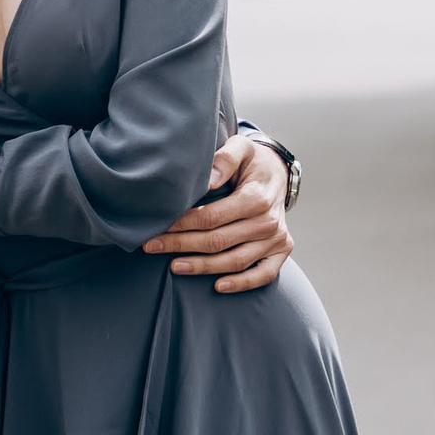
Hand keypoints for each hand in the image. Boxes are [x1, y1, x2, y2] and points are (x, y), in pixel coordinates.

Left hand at [146, 134, 290, 293]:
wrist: (279, 172)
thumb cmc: (251, 161)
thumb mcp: (240, 148)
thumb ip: (224, 159)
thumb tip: (208, 181)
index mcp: (257, 198)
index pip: (212, 218)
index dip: (183, 225)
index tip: (158, 227)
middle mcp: (268, 222)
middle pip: (218, 241)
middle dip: (181, 245)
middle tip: (152, 247)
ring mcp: (277, 239)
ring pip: (235, 261)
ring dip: (203, 267)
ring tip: (174, 266)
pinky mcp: (282, 250)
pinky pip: (264, 274)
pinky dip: (242, 284)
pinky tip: (218, 286)